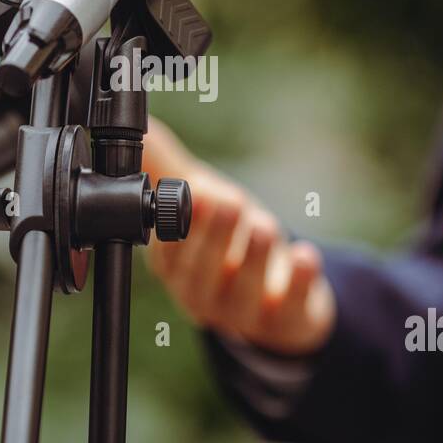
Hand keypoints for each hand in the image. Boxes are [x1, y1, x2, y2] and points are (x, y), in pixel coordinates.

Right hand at [142, 119, 335, 355]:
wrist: (280, 299)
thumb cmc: (228, 242)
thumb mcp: (198, 200)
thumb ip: (163, 164)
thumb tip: (139, 121)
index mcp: (174, 268)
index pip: (165, 255)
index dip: (174, 230)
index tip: (189, 197)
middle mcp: (202, 295)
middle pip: (200, 275)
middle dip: (212, 239)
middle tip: (224, 201)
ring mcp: (243, 314)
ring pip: (243, 294)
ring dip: (252, 259)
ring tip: (262, 225)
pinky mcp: (287, 322)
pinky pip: (290, 309)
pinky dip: (298, 282)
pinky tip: (304, 255)